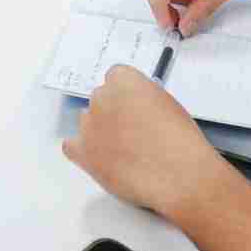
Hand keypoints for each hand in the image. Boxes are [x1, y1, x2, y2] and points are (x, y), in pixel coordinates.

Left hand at [64, 65, 220, 217]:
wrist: (177, 173)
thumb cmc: (180, 139)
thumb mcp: (167, 104)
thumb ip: (143, 99)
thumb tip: (135, 108)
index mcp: (123, 80)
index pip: (116, 77)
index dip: (126, 93)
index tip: (135, 105)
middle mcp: (101, 97)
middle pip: (100, 98)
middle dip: (112, 112)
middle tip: (131, 131)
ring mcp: (88, 125)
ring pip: (87, 122)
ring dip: (99, 131)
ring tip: (122, 150)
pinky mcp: (82, 152)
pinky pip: (71, 146)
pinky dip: (81, 150)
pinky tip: (98, 156)